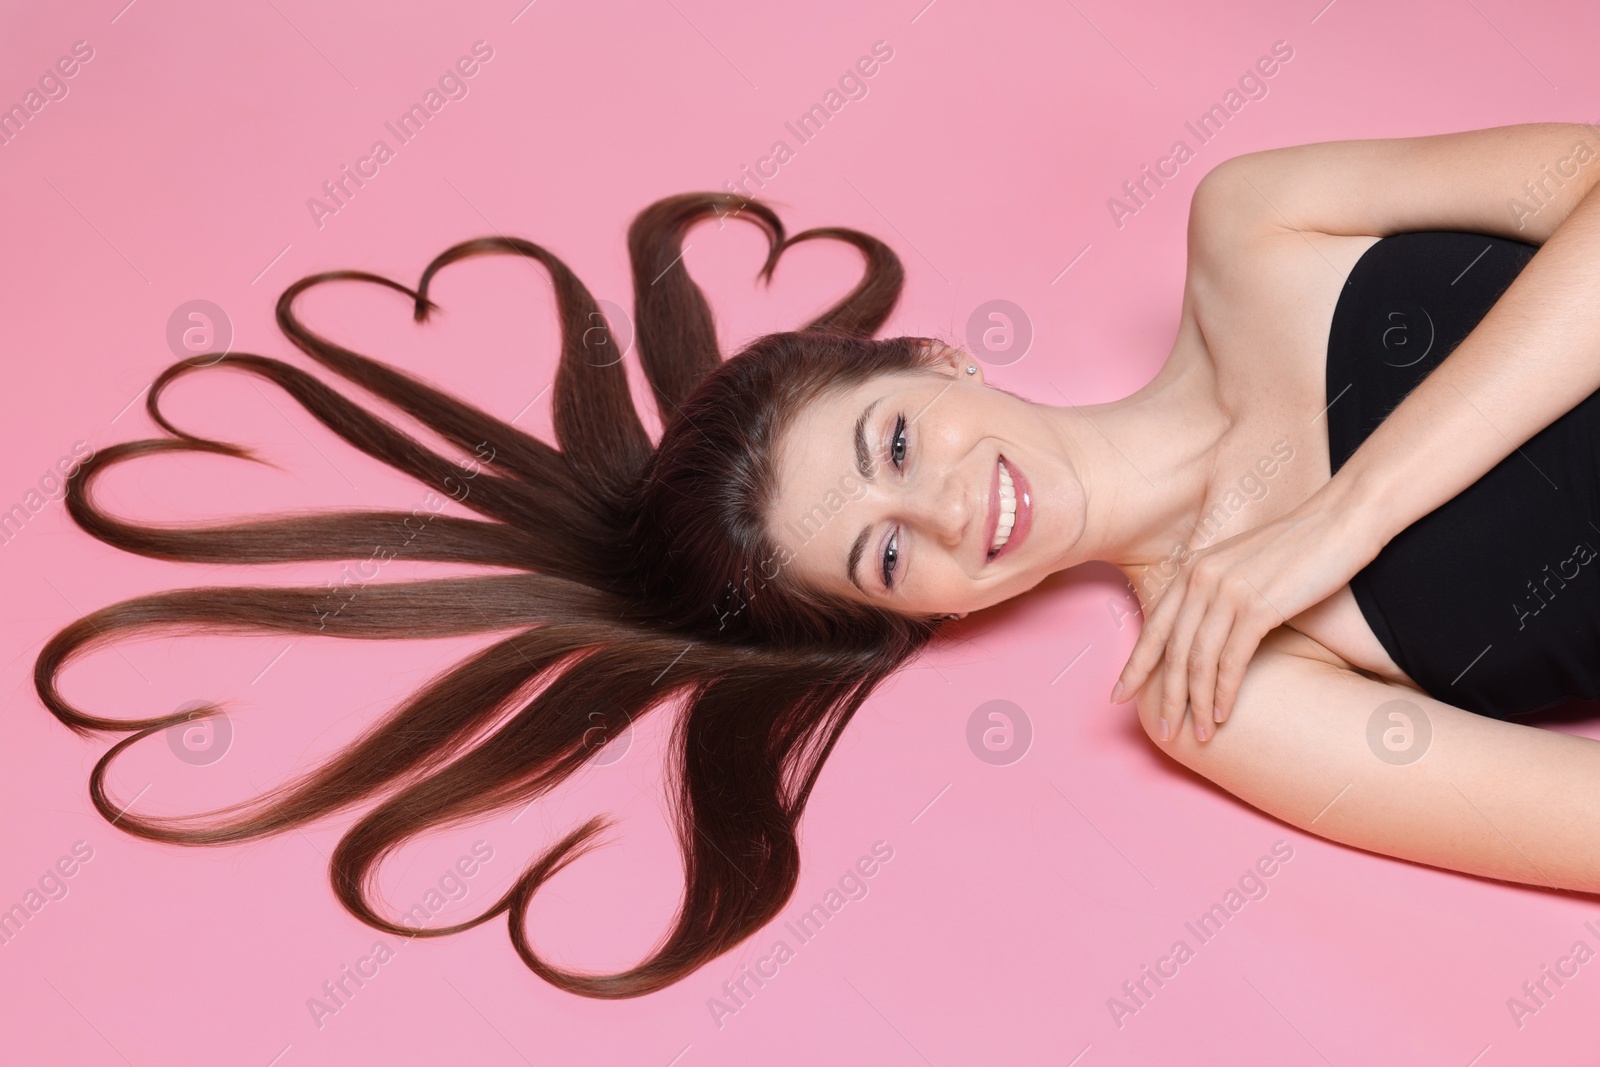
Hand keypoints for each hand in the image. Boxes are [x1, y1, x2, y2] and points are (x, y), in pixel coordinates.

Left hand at [1110, 498, 1377, 741]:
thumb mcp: (1242, 567)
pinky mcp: (1256, 607)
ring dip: (1196, 703)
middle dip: (1164, 696)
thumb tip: (1203, 637)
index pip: (1153, 627)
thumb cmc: (1298, 550)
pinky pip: (1229, 662)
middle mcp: (1200, 578)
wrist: (1340, 522)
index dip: (1135, 666)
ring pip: (1197, 661)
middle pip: (1171, 650)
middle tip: (1162, 730)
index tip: (1118, 697)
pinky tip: (1221, 716)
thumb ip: (1217, 594)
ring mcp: (1226, 592)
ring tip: (1198, 735)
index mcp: (1192, 569)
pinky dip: (1223, 693)